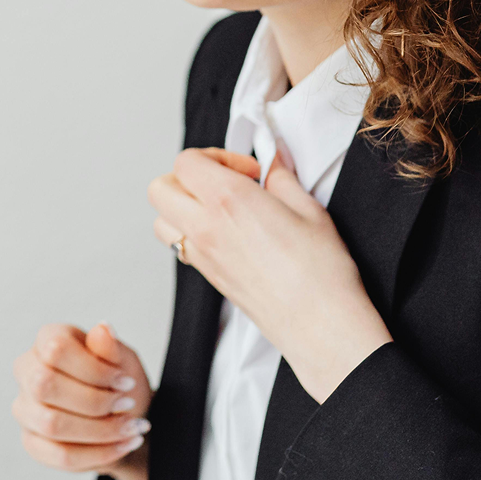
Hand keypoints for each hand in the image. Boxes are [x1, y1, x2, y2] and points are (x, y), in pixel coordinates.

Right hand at [12, 322, 152, 479]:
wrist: (124, 417)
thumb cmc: (118, 382)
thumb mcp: (123, 360)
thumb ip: (110, 347)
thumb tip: (102, 329)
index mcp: (46, 341)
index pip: (55, 350)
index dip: (93, 369)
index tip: (126, 382)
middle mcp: (27, 372)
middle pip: (45, 385)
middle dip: (95, 401)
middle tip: (127, 405)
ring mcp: (25, 408)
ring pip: (51, 424)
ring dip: (100, 430)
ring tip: (130, 428)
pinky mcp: (32, 442)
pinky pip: (60, 455)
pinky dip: (98, 453)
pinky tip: (121, 445)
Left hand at [148, 147, 391, 401]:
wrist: (319, 324)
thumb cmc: (319, 272)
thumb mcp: (309, 208)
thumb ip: (282, 177)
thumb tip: (273, 160)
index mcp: (227, 200)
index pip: (186, 161)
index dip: (215, 156)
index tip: (245, 169)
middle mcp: (205, 226)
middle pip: (161, 187)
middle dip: (187, 176)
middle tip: (224, 181)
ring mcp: (201, 254)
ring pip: (161, 219)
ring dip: (181, 205)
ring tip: (218, 207)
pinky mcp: (207, 276)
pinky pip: (178, 245)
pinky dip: (189, 231)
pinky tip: (223, 232)